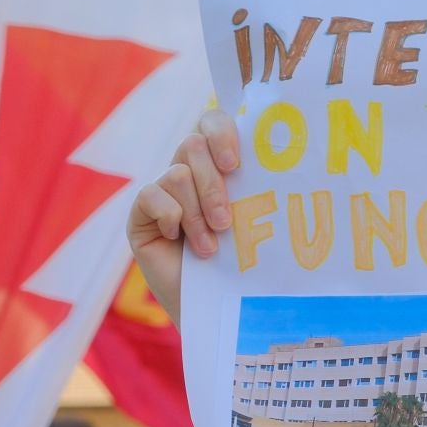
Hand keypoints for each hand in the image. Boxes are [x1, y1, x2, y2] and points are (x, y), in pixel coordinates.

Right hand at [128, 110, 239, 328]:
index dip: (222, 132)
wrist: (216, 305)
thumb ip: (259, 187)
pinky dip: (169, 217)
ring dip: (196, 213)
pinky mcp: (141, 214)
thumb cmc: (243, 262)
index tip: (236, 165)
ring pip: (177, 174)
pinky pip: (151, 195)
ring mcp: (163, 191)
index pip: (214, 121)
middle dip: (213, 186)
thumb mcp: (255, 219)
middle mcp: (189, 171)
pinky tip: (176, 239)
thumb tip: (284, 164)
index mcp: (219, 163)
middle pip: (194, 145)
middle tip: (226, 221)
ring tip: (209, 246)